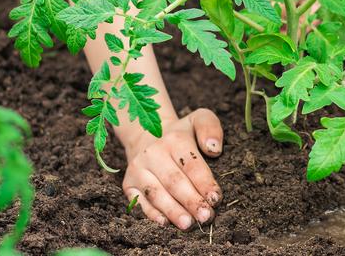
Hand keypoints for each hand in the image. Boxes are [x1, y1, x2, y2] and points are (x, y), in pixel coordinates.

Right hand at [122, 108, 222, 229]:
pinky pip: (139, 201)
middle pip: (174, 181)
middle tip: (206, 217)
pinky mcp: (128, 183)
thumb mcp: (199, 120)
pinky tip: (165, 223)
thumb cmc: (181, 134)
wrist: (147, 134)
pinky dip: (152, 214)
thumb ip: (210, 128)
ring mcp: (138, 169)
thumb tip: (214, 149)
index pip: (191, 164)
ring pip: (156, 194)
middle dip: (191, 201)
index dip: (204, 183)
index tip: (216, 198)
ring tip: (188, 224)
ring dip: (173, 211)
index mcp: (174, 139)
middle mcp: (153, 153)